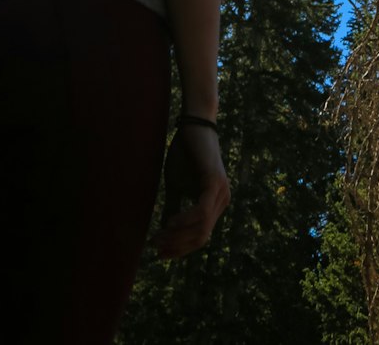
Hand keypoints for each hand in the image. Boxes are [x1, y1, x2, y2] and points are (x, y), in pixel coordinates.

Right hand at [157, 124, 230, 259]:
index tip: (159, 253)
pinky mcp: (214, 181)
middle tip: (155, 246)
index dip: (180, 249)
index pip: (200, 236)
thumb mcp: (176, 187)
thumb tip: (163, 233)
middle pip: (201, 237)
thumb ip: (175, 209)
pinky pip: (202, 211)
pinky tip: (170, 222)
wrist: (192, 125)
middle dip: (177, 246)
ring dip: (178, 236)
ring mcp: (221, 192)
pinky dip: (185, 220)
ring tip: (159, 236)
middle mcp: (223, 200)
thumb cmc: (184, 154)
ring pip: (202, 228)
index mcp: (215, 203)